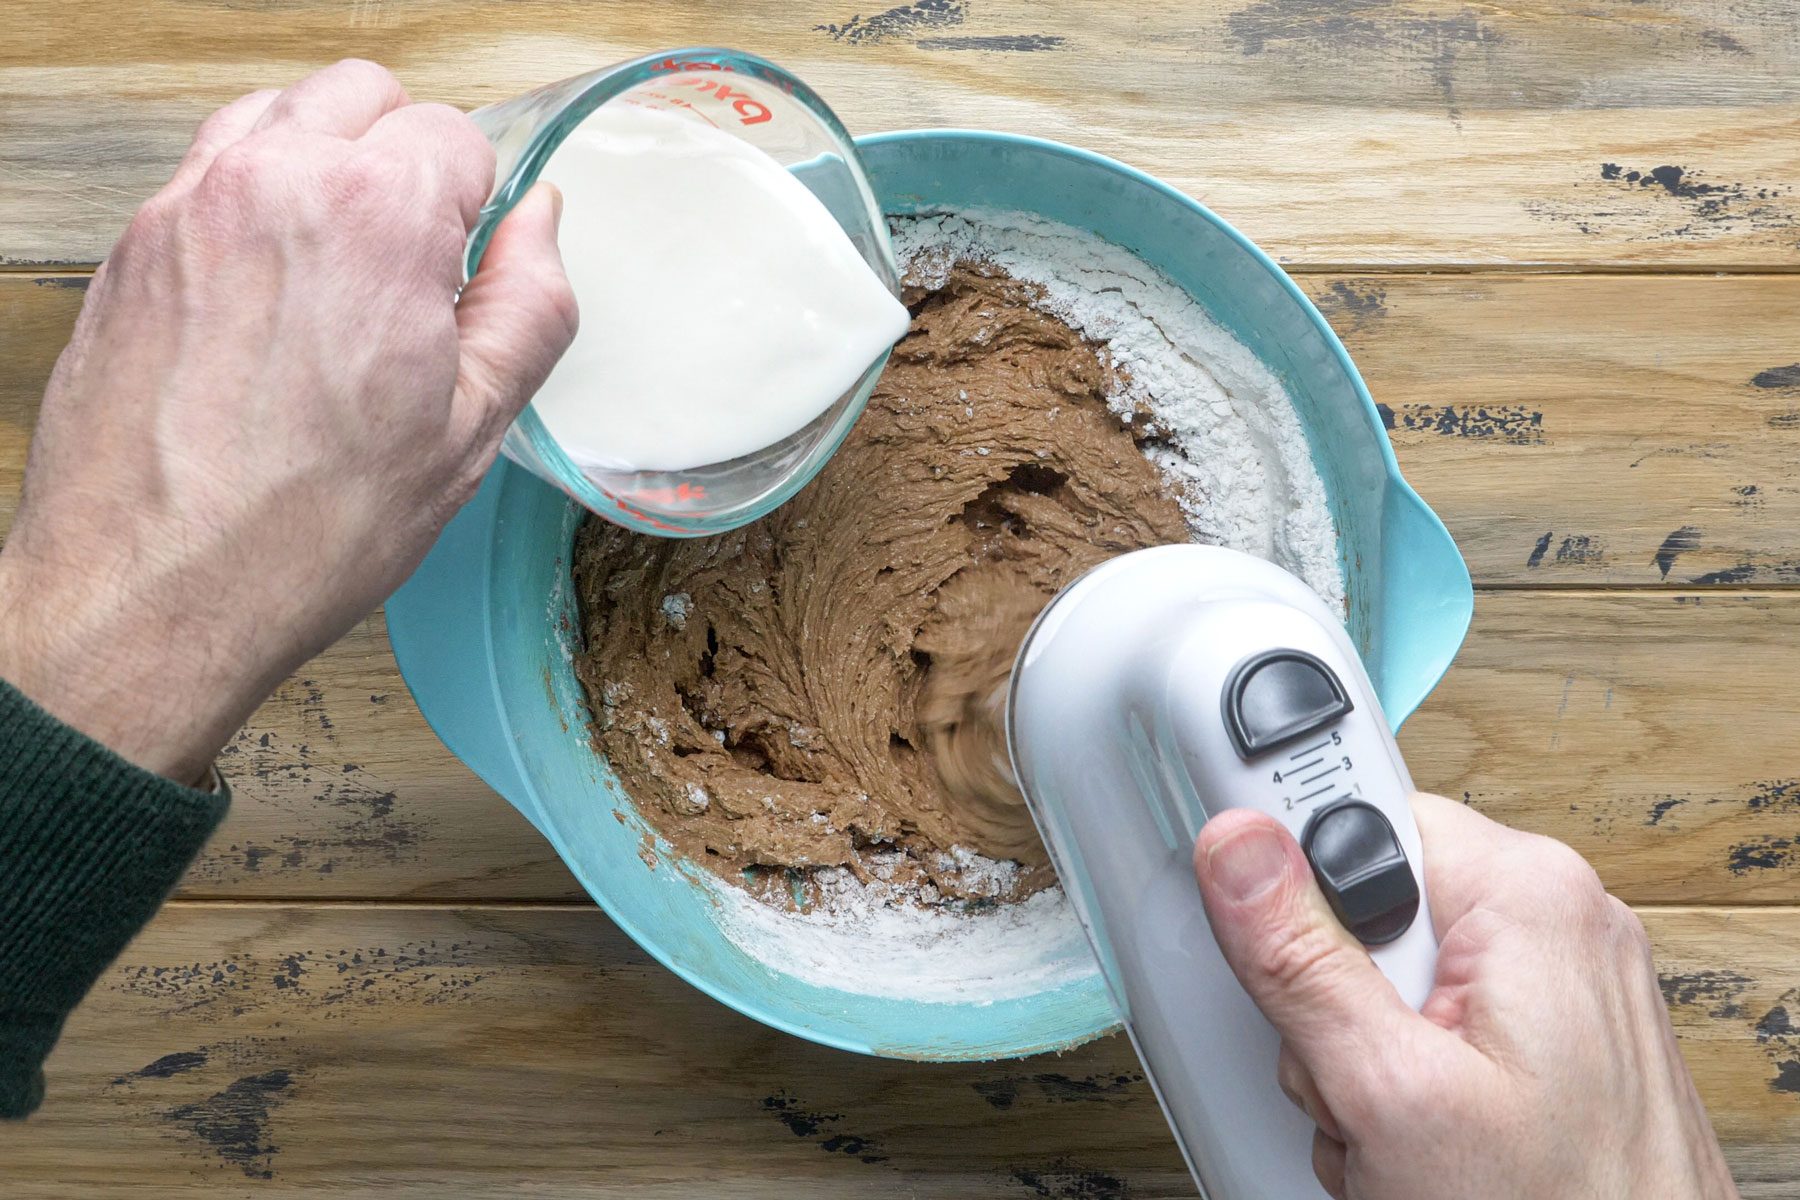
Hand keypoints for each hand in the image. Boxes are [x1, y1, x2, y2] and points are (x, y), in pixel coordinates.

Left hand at [0, 59, 576, 783]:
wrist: (151, 591)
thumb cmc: (304, 530)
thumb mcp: (470, 430)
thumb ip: (529, 306)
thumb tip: (542, 227)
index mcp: (375, 217)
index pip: (455, 136)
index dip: (479, 208)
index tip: (467, 273)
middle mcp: (272, 182)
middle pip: (365, 96)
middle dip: (406, 158)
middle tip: (416, 260)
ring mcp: (189, 205)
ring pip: (282, 114)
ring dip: (328, 164)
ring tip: (343, 269)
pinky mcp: (134, 244)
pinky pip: (210, 170)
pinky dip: (256, 198)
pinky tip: (274, 290)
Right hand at [1192, 793, 1737, 1198]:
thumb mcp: (1393, 1095)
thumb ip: (1302, 961)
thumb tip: (1237, 845)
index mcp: (1528, 895)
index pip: (1359, 813)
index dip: (1293, 878)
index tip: (1244, 912)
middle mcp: (1556, 920)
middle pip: (1367, 905)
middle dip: (1331, 1002)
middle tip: (1354, 1083)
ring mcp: (1561, 986)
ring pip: (1388, 977)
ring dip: (1362, 1059)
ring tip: (1396, 1132)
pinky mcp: (1555, 1041)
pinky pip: (1433, 1023)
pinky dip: (1408, 1083)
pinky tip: (1421, 1141)